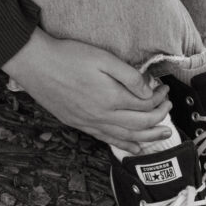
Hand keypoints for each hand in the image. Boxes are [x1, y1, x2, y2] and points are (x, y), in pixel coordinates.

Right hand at [3, 28, 172, 153]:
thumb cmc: (69, 56)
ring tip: (163, 135)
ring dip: (147, 137)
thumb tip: (149, 90)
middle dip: (159, 118)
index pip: (145, 105)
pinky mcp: (78, 123)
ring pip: (124, 137)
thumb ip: (130, 77)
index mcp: (111, 98)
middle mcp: (101, 115)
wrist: (35, 63)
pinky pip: (105, 139)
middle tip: (170, 109)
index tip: (165, 88)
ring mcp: (88, 122)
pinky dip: (123, 145)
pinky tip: (133, 148)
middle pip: (139, 124)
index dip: (160, 98)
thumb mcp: (105, 59)